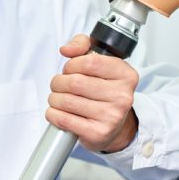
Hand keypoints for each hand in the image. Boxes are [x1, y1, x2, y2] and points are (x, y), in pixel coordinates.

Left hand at [47, 34, 138, 152]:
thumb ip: (83, 46)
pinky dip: (53, 114)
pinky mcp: (98, 133)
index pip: (90, 62)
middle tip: (58, 85)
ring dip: (54, 99)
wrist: (113, 127)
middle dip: (58, 82)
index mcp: (125, 75)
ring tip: (57, 99)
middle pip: (75, 82)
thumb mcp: (100, 63)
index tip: (69, 69)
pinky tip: (56, 112)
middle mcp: (122, 95)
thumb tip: (66, 49)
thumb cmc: (103, 93)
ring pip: (66, 101)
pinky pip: (64, 120)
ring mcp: (111, 116)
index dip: (71, 65)